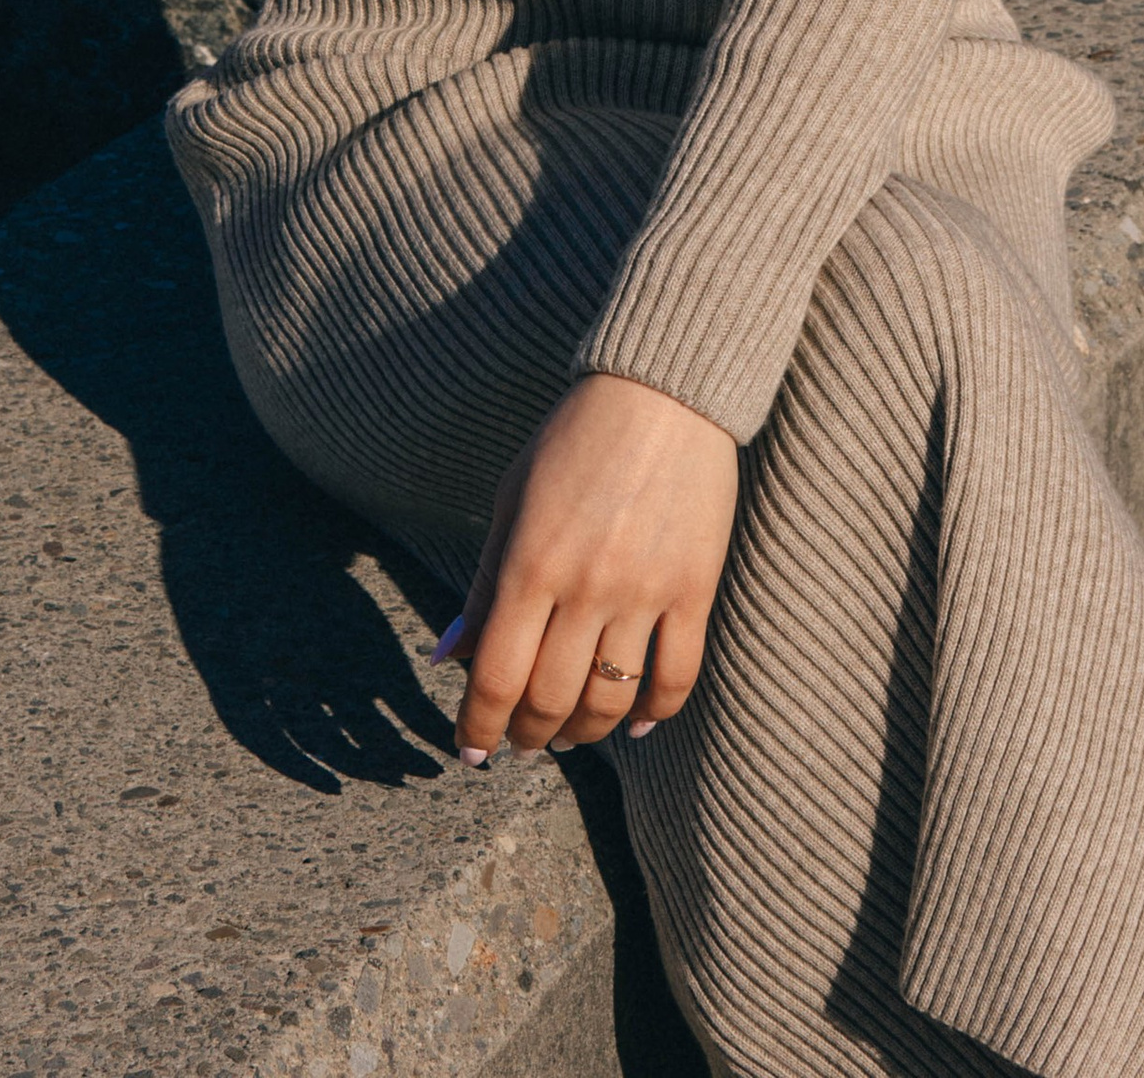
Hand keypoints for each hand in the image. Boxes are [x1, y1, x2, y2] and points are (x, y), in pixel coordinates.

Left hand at [439, 374, 738, 759]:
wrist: (663, 392)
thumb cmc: (574, 440)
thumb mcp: (513, 500)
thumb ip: (485, 582)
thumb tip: (448, 656)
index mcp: (531, 562)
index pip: (496, 676)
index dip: (478, 726)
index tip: (470, 751)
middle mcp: (586, 586)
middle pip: (551, 700)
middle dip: (528, 736)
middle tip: (522, 744)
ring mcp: (645, 591)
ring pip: (611, 700)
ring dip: (585, 732)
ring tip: (571, 735)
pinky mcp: (696, 589)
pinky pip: (677, 677)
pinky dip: (655, 714)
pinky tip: (637, 725)